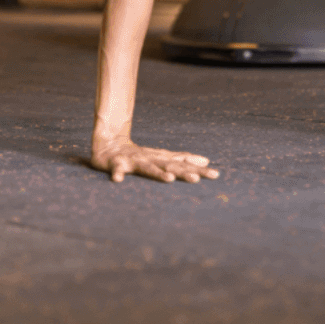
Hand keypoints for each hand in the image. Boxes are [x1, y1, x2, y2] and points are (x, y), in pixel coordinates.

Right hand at [91, 134, 219, 184]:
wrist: (109, 143)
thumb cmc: (139, 155)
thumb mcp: (162, 156)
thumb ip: (183, 159)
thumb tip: (206, 161)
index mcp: (161, 159)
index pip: (184, 164)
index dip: (199, 169)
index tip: (215, 175)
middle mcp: (151, 158)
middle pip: (170, 166)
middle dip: (183, 172)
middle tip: (197, 179)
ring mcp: (134, 161)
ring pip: (147, 167)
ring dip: (157, 173)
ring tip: (169, 179)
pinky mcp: (116, 163)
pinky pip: (116, 169)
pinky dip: (117, 173)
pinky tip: (118, 180)